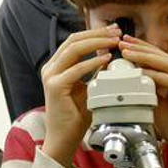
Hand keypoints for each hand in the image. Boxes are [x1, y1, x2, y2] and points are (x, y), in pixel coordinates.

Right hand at [40, 25, 119, 167]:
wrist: (64, 137)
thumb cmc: (76, 116)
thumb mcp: (88, 87)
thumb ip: (94, 72)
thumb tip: (110, 56)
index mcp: (56, 66)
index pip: (75, 41)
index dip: (95, 32)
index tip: (114, 30)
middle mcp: (50, 68)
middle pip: (73, 40)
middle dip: (97, 33)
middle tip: (117, 31)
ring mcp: (51, 77)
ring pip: (74, 49)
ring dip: (96, 43)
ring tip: (114, 41)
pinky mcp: (55, 87)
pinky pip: (76, 69)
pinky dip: (93, 62)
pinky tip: (107, 59)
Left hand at [119, 36, 167, 166]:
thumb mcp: (155, 102)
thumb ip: (146, 87)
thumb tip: (127, 75)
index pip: (161, 56)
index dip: (143, 47)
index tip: (125, 41)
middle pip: (163, 56)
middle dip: (141, 48)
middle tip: (123, 42)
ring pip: (167, 65)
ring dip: (145, 58)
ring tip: (127, 53)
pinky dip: (155, 76)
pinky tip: (141, 72)